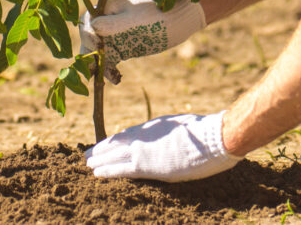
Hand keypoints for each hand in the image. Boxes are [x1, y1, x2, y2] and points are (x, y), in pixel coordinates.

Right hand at [79, 0, 205, 82]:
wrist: (181, 20)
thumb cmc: (160, 15)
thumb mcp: (136, 20)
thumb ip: (113, 24)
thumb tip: (93, 28)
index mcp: (109, 6)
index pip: (88, 21)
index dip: (88, 34)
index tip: (98, 46)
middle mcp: (108, 19)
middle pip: (89, 37)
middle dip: (90, 54)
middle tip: (95, 69)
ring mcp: (115, 33)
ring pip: (97, 51)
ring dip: (99, 65)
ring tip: (109, 77)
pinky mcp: (122, 46)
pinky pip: (109, 59)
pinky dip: (109, 69)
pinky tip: (116, 78)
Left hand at [85, 112, 241, 181]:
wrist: (212, 139)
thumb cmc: (205, 133)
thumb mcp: (185, 126)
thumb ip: (173, 132)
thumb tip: (172, 136)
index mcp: (154, 127)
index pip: (130, 134)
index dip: (116, 140)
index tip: (108, 143)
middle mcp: (146, 137)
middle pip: (118, 143)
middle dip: (102, 149)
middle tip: (88, 154)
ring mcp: (145, 150)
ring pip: (115, 154)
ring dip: (100, 159)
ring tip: (87, 163)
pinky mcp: (147, 165)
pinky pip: (121, 169)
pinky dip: (108, 170)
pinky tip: (97, 173)